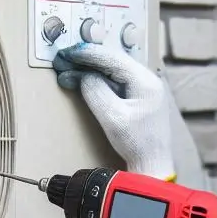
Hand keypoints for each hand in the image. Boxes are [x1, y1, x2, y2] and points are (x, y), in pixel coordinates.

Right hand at [53, 43, 179, 180]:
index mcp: (145, 81)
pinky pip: (117, 81)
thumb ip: (96, 91)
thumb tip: (83, 75)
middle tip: (63, 60)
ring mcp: (145, 88)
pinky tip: (84, 81)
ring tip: (69, 70)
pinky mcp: (140, 97)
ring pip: (114, 70)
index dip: (87, 54)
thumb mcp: (112, 117)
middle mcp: (148, 80)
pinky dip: (99, 80)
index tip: (67, 53)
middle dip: (86, 60)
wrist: (153, 164)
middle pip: (113, 61)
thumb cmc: (137, 144)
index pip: (112, 58)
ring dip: (91, 69)